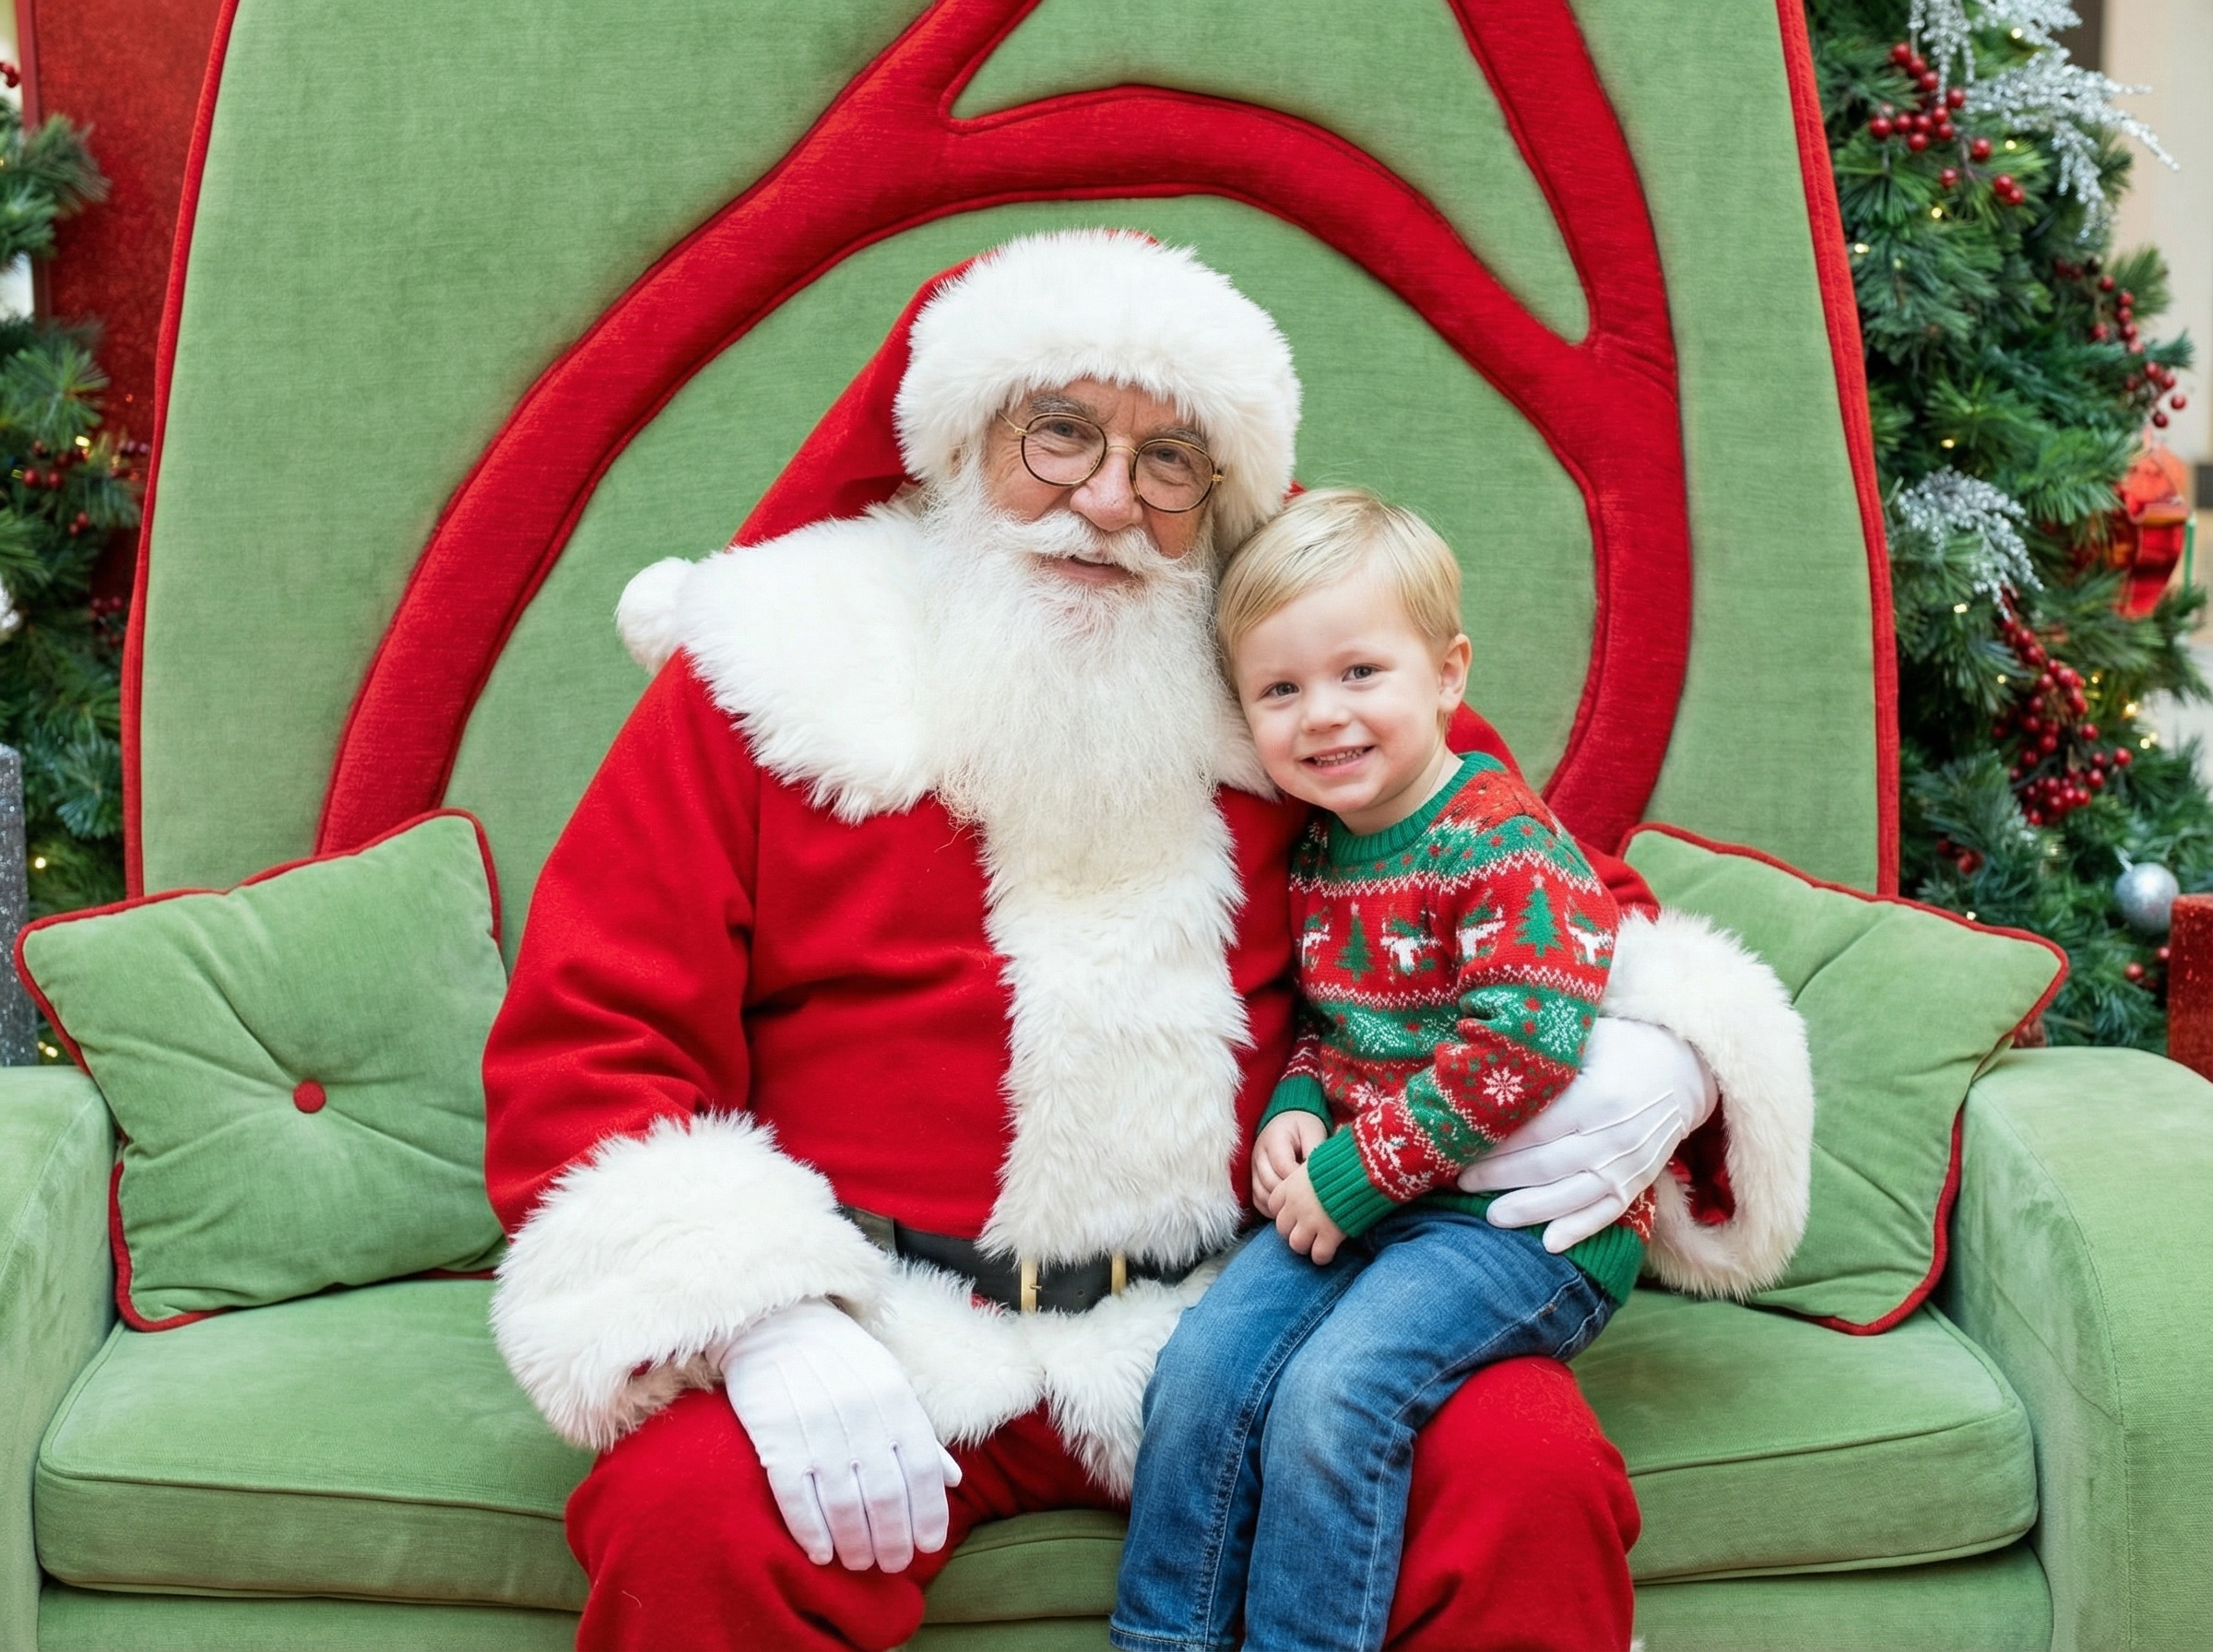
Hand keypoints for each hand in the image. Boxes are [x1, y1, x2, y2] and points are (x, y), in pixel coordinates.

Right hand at [719, 1298, 962, 1572]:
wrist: (777, 1321)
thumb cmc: (841, 1356)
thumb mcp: (890, 1381)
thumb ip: (920, 1433)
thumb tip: (953, 1481)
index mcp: (895, 1400)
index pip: (922, 1471)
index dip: (928, 1515)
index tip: (928, 1547)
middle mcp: (861, 1417)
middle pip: (885, 1497)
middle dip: (893, 1540)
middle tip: (892, 1565)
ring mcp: (817, 1430)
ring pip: (843, 1505)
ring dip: (855, 1544)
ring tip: (859, 1562)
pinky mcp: (776, 1439)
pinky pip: (797, 1498)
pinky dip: (812, 1532)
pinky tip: (822, 1553)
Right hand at [1252, 1111, 1329, 1214]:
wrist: (1287, 1122)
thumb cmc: (1303, 1127)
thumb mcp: (1314, 1131)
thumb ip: (1315, 1150)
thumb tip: (1319, 1174)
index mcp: (1274, 1138)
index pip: (1283, 1166)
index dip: (1300, 1180)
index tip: (1316, 1184)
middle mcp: (1259, 1154)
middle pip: (1270, 1183)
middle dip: (1291, 1194)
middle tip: (1310, 1200)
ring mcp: (1253, 1168)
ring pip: (1261, 1195)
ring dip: (1280, 1204)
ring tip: (1300, 1206)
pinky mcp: (1253, 1179)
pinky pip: (1257, 1200)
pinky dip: (1271, 1208)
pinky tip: (1288, 1208)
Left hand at [1273, 1162, 1346, 1264]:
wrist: (1362, 1167)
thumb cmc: (1344, 1160)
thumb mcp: (1318, 1161)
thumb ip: (1309, 1176)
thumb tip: (1313, 1180)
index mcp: (1291, 1185)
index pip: (1273, 1206)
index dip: (1285, 1212)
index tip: (1296, 1213)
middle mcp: (1296, 1205)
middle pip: (1283, 1228)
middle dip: (1294, 1231)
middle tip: (1308, 1231)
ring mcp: (1311, 1221)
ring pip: (1296, 1245)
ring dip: (1306, 1246)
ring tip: (1318, 1243)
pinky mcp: (1330, 1234)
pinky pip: (1319, 1255)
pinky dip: (1323, 1256)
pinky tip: (1330, 1250)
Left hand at [1458, 1017, 1716, 1252]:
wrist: (1686, 1069)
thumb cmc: (1623, 1046)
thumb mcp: (1586, 1037)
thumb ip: (1546, 1055)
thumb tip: (1488, 1064)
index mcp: (1595, 1098)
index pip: (1534, 1130)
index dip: (1495, 1145)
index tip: (1461, 1148)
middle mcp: (1612, 1136)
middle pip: (1545, 1166)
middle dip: (1499, 1178)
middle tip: (1461, 1182)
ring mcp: (1628, 1164)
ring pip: (1571, 1196)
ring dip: (1529, 1209)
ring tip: (1491, 1217)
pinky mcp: (1638, 1182)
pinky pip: (1606, 1212)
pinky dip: (1579, 1230)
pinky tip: (1549, 1244)